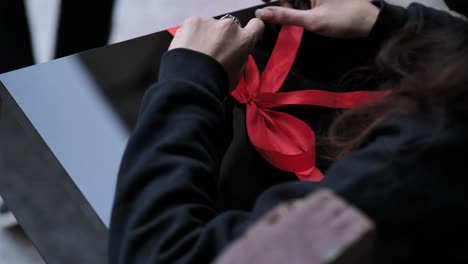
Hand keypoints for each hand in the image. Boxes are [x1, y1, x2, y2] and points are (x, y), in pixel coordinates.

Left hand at [169, 17, 264, 87]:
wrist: (191, 81)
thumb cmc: (216, 82)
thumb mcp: (237, 74)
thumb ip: (239, 58)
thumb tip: (236, 54)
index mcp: (244, 40)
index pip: (256, 26)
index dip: (250, 30)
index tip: (242, 36)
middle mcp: (229, 26)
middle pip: (228, 28)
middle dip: (222, 37)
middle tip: (212, 53)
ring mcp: (210, 21)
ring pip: (209, 26)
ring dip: (206, 36)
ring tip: (197, 53)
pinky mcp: (192, 21)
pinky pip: (194, 26)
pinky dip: (191, 35)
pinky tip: (187, 49)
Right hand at [258, 0, 378, 37]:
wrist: (369, 23)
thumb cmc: (345, 19)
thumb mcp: (313, 21)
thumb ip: (286, 17)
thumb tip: (264, 14)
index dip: (271, 0)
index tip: (263, 7)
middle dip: (283, 4)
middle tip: (279, 16)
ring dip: (291, 7)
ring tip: (302, 19)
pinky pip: (305, 1)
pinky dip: (300, 8)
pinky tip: (305, 17)